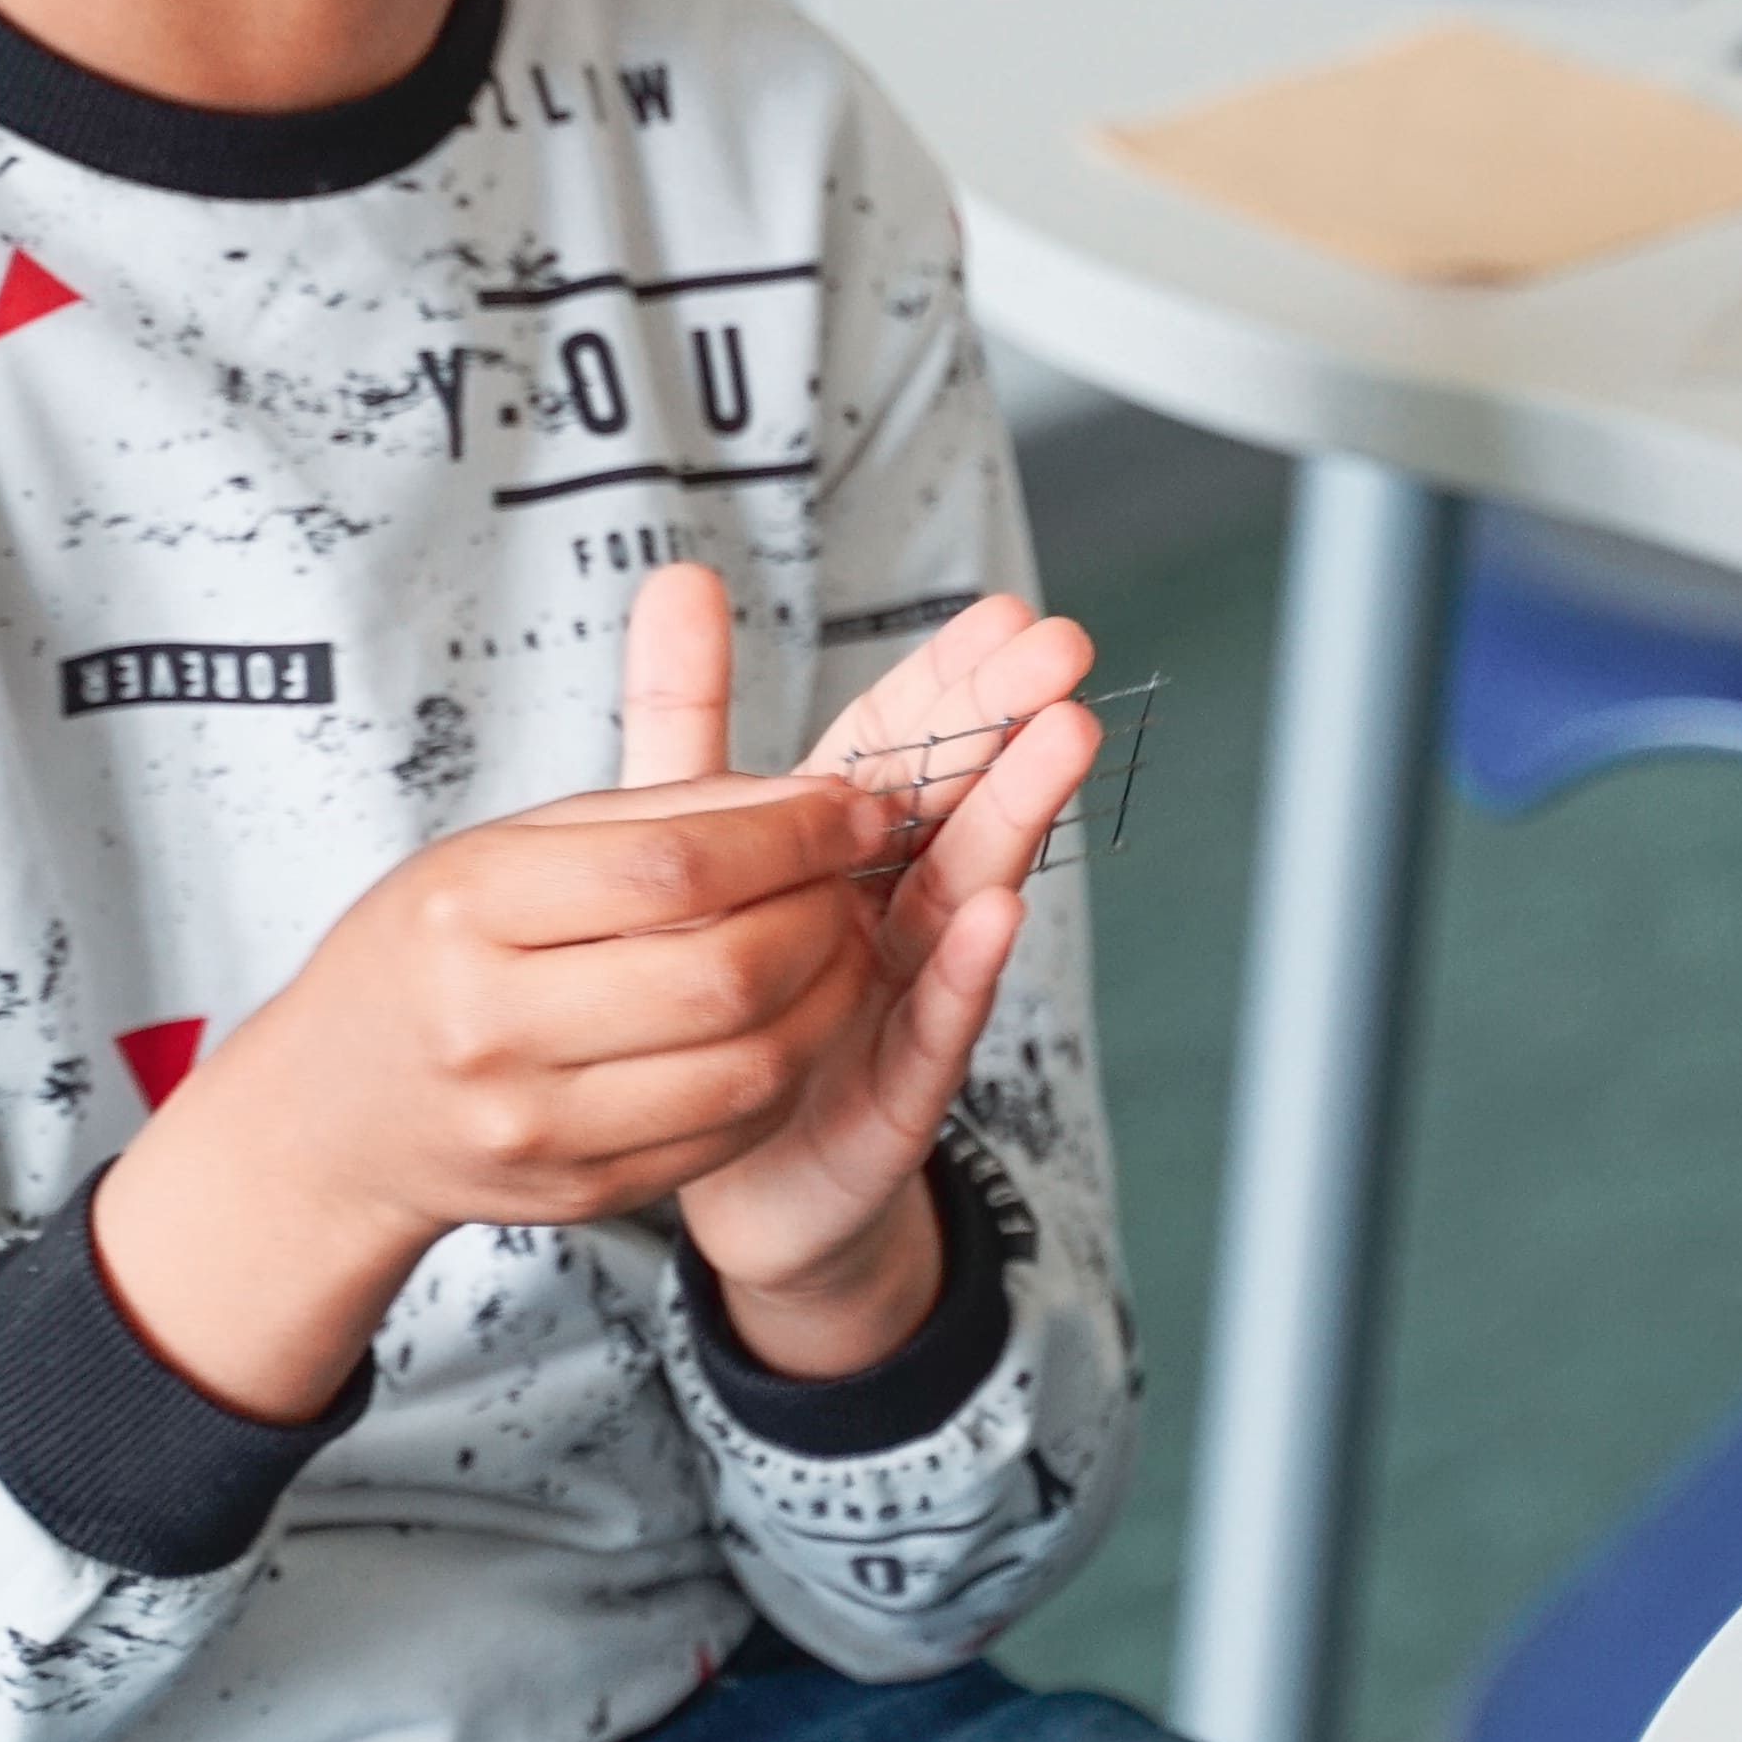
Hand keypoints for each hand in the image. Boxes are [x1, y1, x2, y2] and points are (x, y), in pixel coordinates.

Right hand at [87, 710, 913, 1423]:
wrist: (335, 1115)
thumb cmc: (428, 955)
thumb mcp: (498, 850)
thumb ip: (649, 811)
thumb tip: (806, 793)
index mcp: (467, 912)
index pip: (670, 868)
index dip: (789, 836)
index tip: (852, 809)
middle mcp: (493, 1029)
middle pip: (721, 975)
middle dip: (821, 915)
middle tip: (852, 876)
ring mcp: (538, 1128)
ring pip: (748, 1067)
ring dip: (830, 995)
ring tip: (840, 940)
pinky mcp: (583, 1192)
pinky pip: (732, 1131)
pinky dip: (791, 1065)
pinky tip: (795, 1016)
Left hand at [619, 562, 1107, 1372]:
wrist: (722, 1167)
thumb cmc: (714, 991)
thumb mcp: (680, 839)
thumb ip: (688, 713)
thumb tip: (678, 575)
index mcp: (841, 844)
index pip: (902, 743)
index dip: (950, 680)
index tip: (1006, 613)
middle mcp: (889, 911)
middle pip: (951, 804)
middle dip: (1006, 724)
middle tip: (1063, 652)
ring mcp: (905, 998)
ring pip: (963, 896)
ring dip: (1013, 819)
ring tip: (1061, 742)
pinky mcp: (899, 1089)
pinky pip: (934, 1025)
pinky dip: (965, 971)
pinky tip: (997, 912)